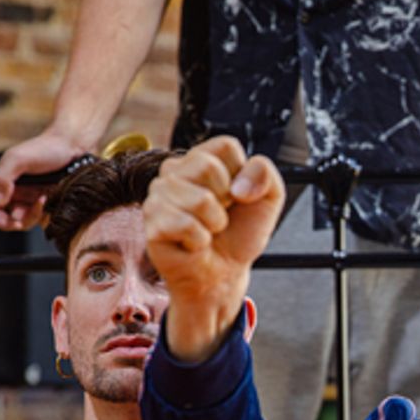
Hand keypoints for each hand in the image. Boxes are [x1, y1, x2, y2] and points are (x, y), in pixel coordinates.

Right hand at [0, 130, 90, 230]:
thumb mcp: (18, 159)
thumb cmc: (43, 149)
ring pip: (24, 221)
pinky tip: (46, 197)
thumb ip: (3, 178)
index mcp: (1, 183)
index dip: (0, 219)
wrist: (69, 148)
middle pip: (8, 219)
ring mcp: (27, 198)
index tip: (14, 221)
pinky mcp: (42, 202)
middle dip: (21, 219)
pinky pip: (38, 217)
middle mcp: (12, 193)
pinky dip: (42, 212)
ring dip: (33, 215)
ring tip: (42, 199)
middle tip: (34, 208)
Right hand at [143, 135, 284, 362]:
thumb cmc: (239, 234)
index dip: (241, 174)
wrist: (224, 273)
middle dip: (226, 199)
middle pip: (206, 166)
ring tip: (208, 230)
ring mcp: (158, 195)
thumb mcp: (268, 200)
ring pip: (199, 199)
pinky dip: (200, 240)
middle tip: (221, 215)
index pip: (225, 145)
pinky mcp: (152, 222)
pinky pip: (185, 224)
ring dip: (215, 223)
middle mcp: (175, 171)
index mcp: (202, 159)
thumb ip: (265, 174)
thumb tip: (239, 186)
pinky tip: (194, 243)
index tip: (238, 195)